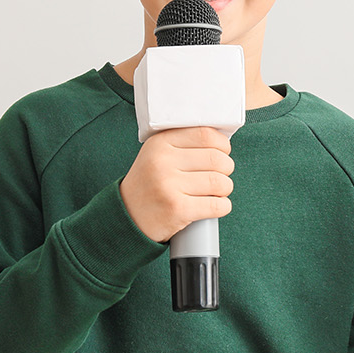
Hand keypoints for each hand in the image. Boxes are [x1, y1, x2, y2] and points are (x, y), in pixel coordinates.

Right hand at [119, 127, 234, 242]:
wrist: (127, 217)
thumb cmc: (150, 184)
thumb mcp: (157, 154)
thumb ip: (184, 143)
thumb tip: (223, 141)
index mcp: (160, 143)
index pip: (206, 135)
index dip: (222, 145)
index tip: (222, 153)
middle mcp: (162, 162)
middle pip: (217, 160)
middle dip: (226, 169)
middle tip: (219, 176)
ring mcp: (168, 186)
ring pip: (220, 183)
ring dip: (225, 189)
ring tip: (216, 192)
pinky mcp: (177, 209)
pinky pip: (217, 205)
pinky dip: (223, 206)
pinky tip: (216, 206)